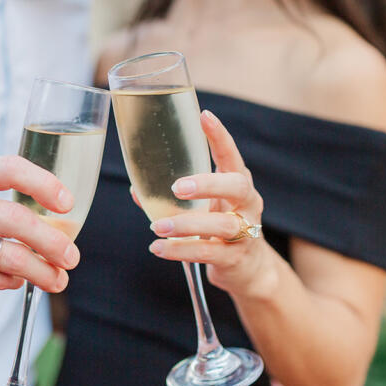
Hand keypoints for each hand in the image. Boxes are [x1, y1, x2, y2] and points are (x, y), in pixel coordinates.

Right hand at [0, 155, 79, 311]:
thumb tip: (53, 220)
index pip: (10, 169)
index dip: (45, 184)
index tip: (67, 204)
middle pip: (18, 220)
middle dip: (54, 241)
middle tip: (72, 255)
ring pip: (12, 256)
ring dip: (44, 271)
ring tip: (58, 279)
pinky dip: (14, 282)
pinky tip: (19, 281)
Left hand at [146, 109, 277, 297]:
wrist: (249, 269)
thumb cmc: (221, 226)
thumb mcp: (204, 206)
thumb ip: (174, 197)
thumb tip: (136, 188)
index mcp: (238, 183)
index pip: (231, 155)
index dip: (220, 136)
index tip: (204, 116)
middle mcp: (247, 204)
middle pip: (237, 186)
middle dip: (208, 184)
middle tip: (177, 187)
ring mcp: (246, 232)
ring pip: (223, 225)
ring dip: (187, 224)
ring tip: (157, 227)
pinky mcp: (235, 258)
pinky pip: (208, 252)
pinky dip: (180, 251)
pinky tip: (158, 248)